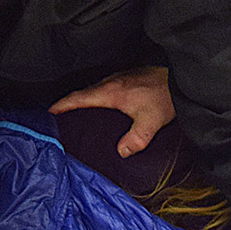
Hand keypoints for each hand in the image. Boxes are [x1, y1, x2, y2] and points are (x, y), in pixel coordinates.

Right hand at [51, 65, 173, 157]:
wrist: (181, 77)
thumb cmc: (166, 96)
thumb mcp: (150, 122)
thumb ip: (135, 139)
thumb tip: (121, 152)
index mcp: (111, 91)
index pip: (79, 97)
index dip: (62, 105)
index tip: (49, 111)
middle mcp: (112, 81)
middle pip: (84, 92)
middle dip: (70, 102)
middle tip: (60, 115)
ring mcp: (121, 76)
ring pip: (95, 88)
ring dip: (85, 98)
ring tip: (79, 111)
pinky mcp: (130, 76)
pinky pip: (106, 85)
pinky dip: (98, 94)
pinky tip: (105, 104)